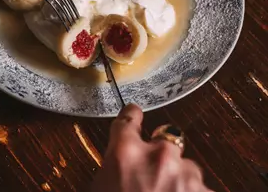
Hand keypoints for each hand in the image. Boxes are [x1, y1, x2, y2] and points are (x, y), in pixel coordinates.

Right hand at [90, 104, 211, 191]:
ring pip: (186, 165)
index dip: (133, 115)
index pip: (129, 118)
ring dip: (179, 178)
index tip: (136, 113)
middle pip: (165, 139)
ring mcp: (184, 175)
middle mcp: (157, 156)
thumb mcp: (100, 188)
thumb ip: (115, 167)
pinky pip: (199, 188)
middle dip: (161, 154)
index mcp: (124, 152)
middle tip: (152, 175)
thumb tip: (121, 163)